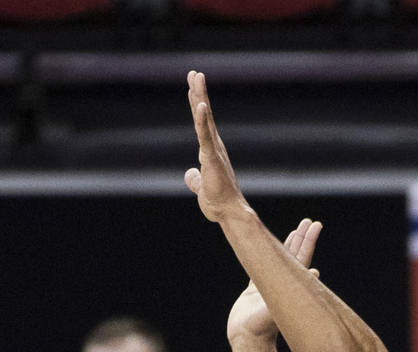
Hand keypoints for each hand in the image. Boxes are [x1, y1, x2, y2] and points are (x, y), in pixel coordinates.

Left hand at [184, 70, 249, 222]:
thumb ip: (194, 179)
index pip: (202, 123)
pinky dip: (202, 120)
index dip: (197, 104)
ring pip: (205, 119)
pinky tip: (201, 104)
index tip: (193, 86)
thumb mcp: (201, 187)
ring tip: (196, 77)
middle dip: (199, 92)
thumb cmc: (218, 202)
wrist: (228, 213)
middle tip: (194, 73)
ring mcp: (214, 150)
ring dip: (201, 97)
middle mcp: (214, 146)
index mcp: (210, 151)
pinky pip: (205, 135)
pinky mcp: (212, 157)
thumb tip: (189, 174)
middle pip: (204, 114)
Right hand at [227, 219, 322, 345]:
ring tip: (297, 230)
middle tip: (310, 222)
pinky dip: (267, 257)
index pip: (302, 258)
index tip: (316, 225)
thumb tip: (315, 275)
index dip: (308, 241)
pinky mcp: (255, 291)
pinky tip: (270, 249)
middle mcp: (283, 285)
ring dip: (289, 245)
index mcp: (289, 286)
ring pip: (281, 260)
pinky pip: (263, 268)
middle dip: (303, 238)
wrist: (246, 342)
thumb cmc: (258, 330)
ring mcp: (269, 287)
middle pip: (296, 256)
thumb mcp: (273, 312)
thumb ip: (288, 297)